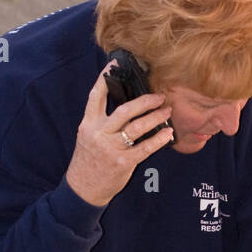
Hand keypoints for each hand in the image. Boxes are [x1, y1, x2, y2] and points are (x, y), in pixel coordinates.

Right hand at [65, 61, 174, 207]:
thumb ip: (102, 120)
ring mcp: (111, 148)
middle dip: (144, 101)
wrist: (84, 187)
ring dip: (155, 117)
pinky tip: (168, 133)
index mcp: (89, 123)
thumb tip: (125, 104)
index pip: (96, 96)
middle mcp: (99, 133)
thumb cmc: (89, 159)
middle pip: (124, 110)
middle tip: (160, 96)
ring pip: (137, 128)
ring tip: (167, 110)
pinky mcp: (123, 163)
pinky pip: (145, 148)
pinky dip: (159, 140)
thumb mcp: (88, 135)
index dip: (104, 78)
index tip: (116, 63)